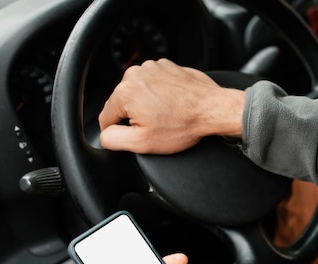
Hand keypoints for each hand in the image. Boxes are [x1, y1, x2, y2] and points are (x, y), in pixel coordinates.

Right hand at [99, 58, 245, 154]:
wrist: (213, 110)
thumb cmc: (183, 125)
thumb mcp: (143, 142)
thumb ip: (114, 139)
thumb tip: (104, 135)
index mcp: (125, 92)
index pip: (107, 117)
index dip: (118, 131)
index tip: (135, 135)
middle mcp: (135, 74)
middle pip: (123, 103)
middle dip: (136, 117)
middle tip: (157, 126)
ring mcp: (152, 67)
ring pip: (139, 93)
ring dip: (148, 104)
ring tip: (168, 115)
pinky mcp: (166, 66)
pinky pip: (154, 84)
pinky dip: (161, 94)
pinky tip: (174, 105)